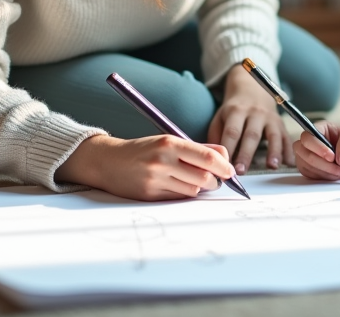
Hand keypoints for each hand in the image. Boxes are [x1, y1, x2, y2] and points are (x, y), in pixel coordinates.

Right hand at [56, 134, 235, 200]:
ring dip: (199, 188)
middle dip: (215, 181)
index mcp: (169, 143)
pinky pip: (178, 198)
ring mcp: (155, 179)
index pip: (207, 156)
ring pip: (193, 190)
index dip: (224, 166)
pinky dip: (184, 194)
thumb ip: (197, 148)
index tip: (231, 172)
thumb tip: (224, 157)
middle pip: (204, 177)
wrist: (108, 161)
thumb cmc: (144, 150)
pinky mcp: (150, 195)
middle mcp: (162, 160)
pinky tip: (177, 186)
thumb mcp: (168, 141)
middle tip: (215, 180)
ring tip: (191, 181)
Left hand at [208, 64, 292, 173]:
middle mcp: (255, 113)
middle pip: (251, 135)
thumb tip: (215, 158)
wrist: (253, 88)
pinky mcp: (281, 123)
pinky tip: (289, 163)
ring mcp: (270, 117)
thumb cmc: (233, 109)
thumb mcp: (220, 116)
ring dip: (274, 151)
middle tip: (240, 172)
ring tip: (272, 166)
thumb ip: (216, 135)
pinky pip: (286, 137)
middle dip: (246, 154)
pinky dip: (289, 150)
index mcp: (236, 111)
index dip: (229, 149)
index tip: (224, 166)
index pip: (232, 131)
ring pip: (273, 135)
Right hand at [294, 122, 339, 179]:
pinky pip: (309, 175)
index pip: (308, 137)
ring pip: (305, 165)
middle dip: (322, 163)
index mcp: (320, 128)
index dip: (318, 148)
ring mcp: (307, 155)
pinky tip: (335, 174)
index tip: (332, 157)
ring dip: (325, 171)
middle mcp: (310, 141)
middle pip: (303, 152)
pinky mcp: (308, 167)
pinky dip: (323, 177)